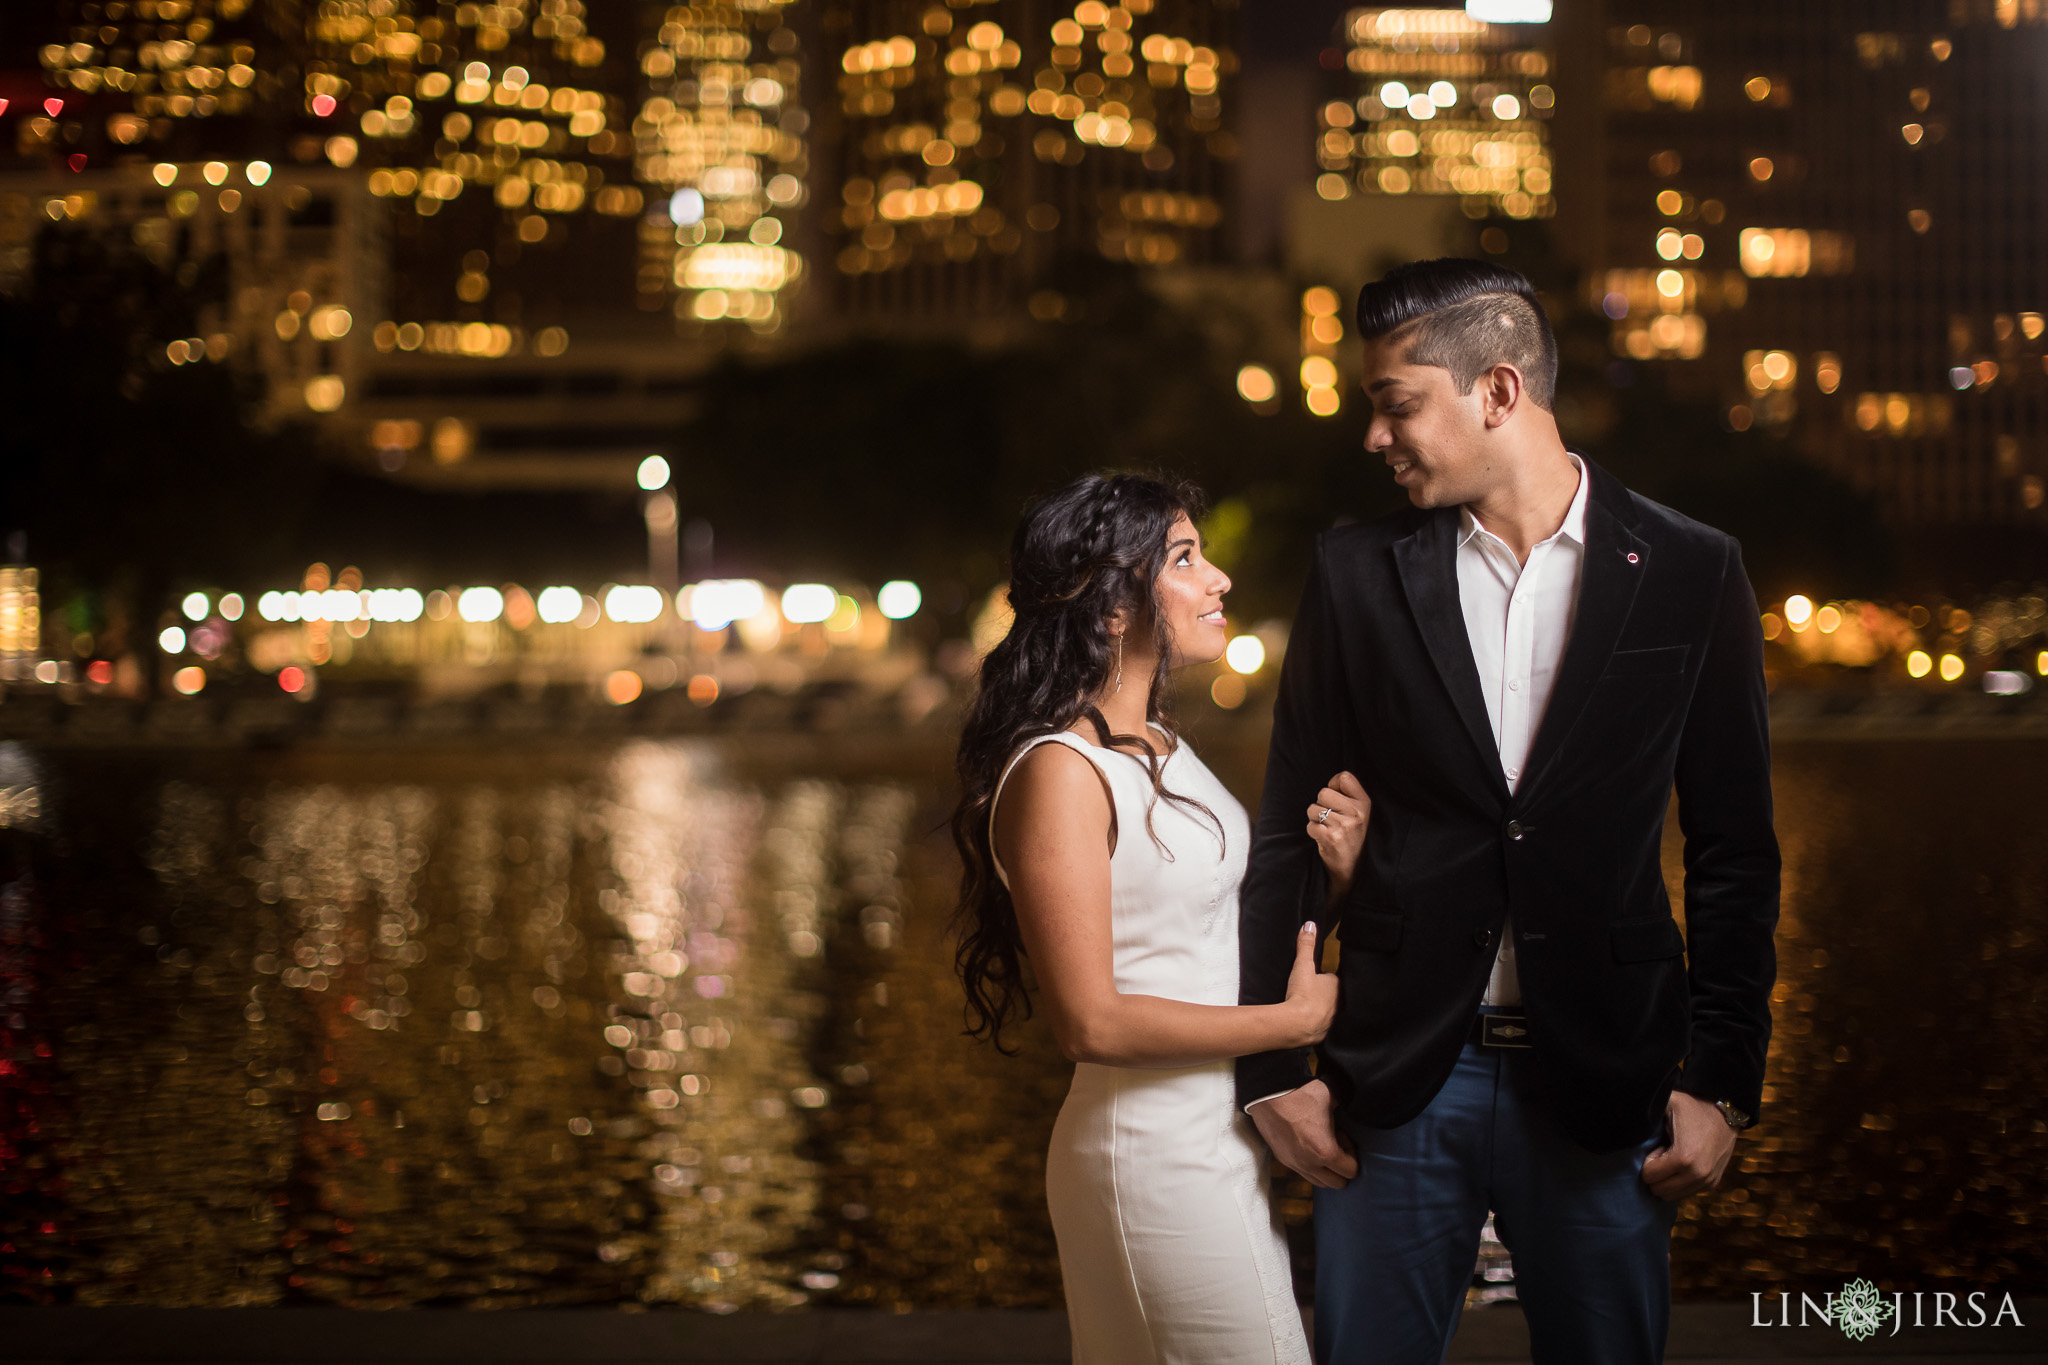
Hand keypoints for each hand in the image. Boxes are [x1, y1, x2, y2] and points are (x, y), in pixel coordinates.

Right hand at [1249, 1079, 1356, 1188]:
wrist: (1267, 1091)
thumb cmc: (1301, 1093)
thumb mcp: (1332, 1097)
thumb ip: (1346, 1108)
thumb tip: (1354, 1109)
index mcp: (1325, 1152)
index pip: (1351, 1172)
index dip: (1353, 1156)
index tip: (1344, 1139)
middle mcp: (1309, 1164)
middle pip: (1336, 1183)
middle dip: (1342, 1168)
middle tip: (1337, 1146)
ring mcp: (1293, 1163)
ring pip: (1318, 1181)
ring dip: (1325, 1169)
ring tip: (1321, 1146)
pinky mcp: (1281, 1158)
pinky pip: (1302, 1172)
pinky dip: (1311, 1165)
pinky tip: (1308, 1144)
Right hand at [1281, 922, 1337, 1044]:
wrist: (1297, 1025)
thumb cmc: (1302, 993)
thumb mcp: (1302, 965)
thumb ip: (1306, 945)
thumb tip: (1310, 924)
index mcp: (1337, 986)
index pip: (1334, 979)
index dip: (1325, 979)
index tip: (1316, 980)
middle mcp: (1341, 1003)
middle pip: (1334, 996)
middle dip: (1326, 995)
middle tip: (1311, 993)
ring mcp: (1334, 1020)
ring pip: (1331, 1012)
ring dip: (1323, 1011)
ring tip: (1309, 1009)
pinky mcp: (1325, 1034)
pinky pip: (1324, 1027)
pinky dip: (1318, 1026)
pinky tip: (1308, 1025)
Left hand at [1307, 772, 1370, 905]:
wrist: (1350, 866)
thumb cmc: (1350, 834)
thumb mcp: (1358, 812)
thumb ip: (1348, 794)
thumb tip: (1332, 781)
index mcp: (1364, 803)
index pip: (1344, 777)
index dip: (1333, 785)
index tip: (1336, 799)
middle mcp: (1356, 813)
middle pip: (1323, 792)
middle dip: (1321, 804)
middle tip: (1331, 819)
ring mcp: (1344, 826)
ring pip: (1313, 808)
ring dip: (1315, 819)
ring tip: (1328, 829)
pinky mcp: (1331, 838)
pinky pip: (1310, 825)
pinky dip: (1313, 831)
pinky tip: (1324, 838)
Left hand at [1641, 1091, 1738, 1200]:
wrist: (1725, 1112)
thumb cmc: (1691, 1106)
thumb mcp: (1667, 1101)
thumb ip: (1644, 1108)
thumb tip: (1620, 1111)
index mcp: (1684, 1158)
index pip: (1649, 1177)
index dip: (1649, 1160)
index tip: (1658, 1146)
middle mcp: (1698, 1174)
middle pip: (1659, 1190)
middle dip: (1656, 1173)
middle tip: (1664, 1153)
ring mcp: (1707, 1181)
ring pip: (1672, 1196)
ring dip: (1668, 1179)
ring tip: (1675, 1157)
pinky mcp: (1712, 1184)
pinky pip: (1685, 1193)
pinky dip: (1679, 1181)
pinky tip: (1685, 1162)